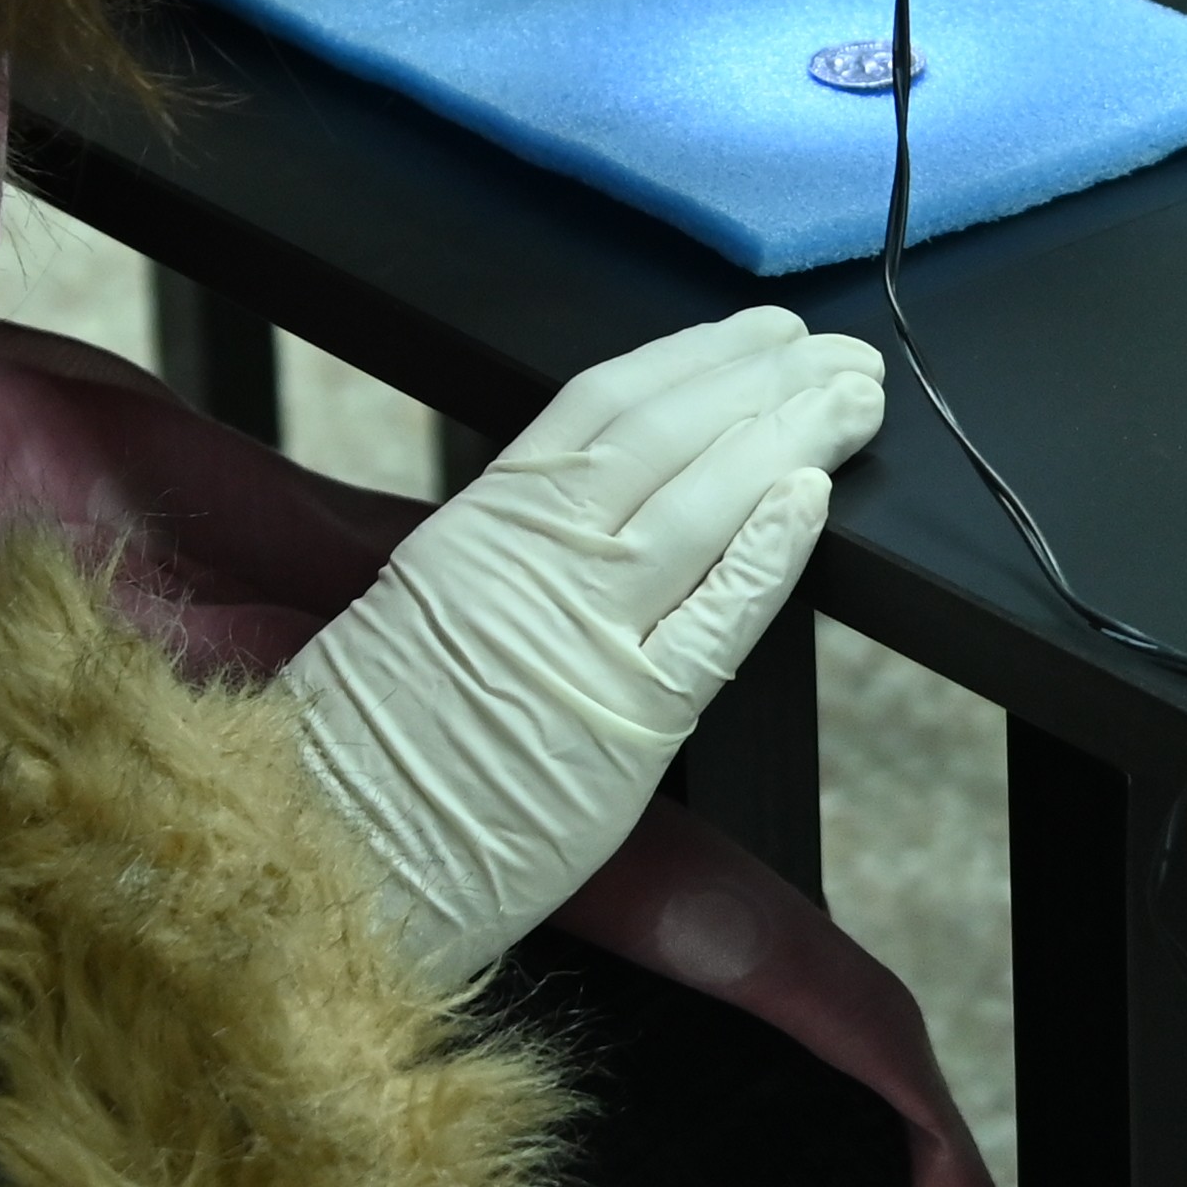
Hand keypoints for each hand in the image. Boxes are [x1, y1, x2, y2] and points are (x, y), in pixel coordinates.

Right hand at [273, 304, 888, 993]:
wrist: (334, 852)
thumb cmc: (373, 748)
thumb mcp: (423, 602)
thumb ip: (512, 549)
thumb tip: (611, 508)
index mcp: (481, 520)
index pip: (605, 403)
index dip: (693, 356)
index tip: (757, 334)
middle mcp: (535, 557)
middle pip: (669, 433)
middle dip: (764, 381)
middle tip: (836, 355)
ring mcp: (584, 632)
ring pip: (704, 503)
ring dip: (792, 439)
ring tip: (852, 403)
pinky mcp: (628, 719)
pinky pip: (716, 621)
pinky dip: (770, 553)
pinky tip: (812, 498)